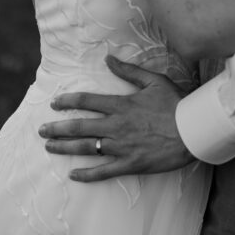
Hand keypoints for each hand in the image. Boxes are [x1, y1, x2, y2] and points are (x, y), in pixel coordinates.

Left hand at [38, 56, 193, 182]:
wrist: (192, 130)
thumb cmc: (175, 103)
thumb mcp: (153, 81)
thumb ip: (129, 71)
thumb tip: (108, 59)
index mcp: (121, 104)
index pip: (87, 101)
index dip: (68, 101)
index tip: (55, 103)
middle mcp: (116, 126)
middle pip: (80, 126)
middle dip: (58, 127)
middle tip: (42, 130)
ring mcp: (121, 147)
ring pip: (87, 148)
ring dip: (65, 147)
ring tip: (49, 147)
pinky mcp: (130, 164)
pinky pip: (103, 171)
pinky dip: (87, 174)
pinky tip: (73, 175)